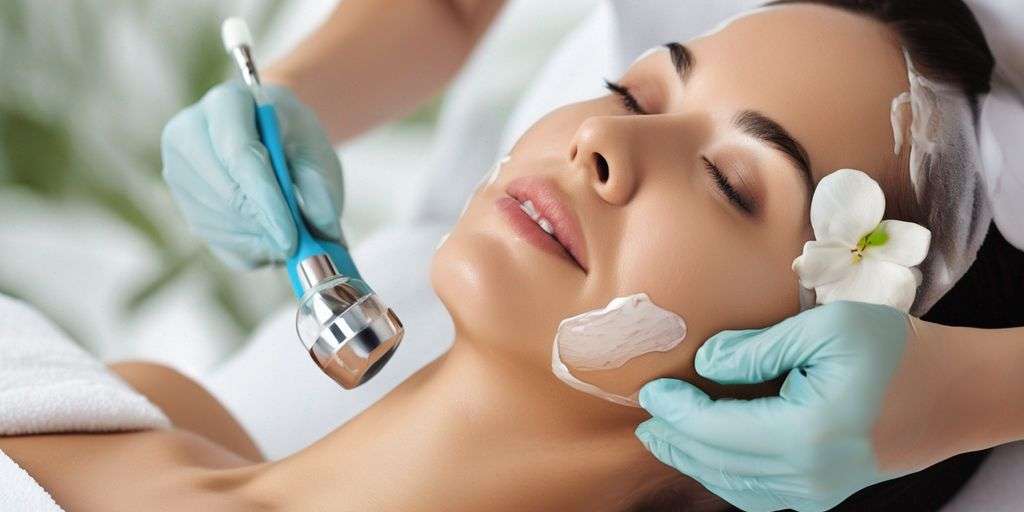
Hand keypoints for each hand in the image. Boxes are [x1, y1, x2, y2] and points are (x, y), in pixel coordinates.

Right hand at [161, 81, 345, 267]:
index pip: (239, 154)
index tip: (292, 236)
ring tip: (287, 239)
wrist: (272, 137)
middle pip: (224, 191)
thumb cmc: (296, 141)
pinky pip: (211, 236)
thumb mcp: (318, 155)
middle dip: (263, 225)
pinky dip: (245, 247)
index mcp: (226, 102)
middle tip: (294, 247)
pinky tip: (268, 238)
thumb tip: (320, 226)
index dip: (266, 200)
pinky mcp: (178, 197)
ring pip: (216, 218)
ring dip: (256, 239)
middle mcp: (188, 130)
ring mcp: (177, 166)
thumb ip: (321, 188)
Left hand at [635, 301, 973, 511]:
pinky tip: (709, 454)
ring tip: (665, 436)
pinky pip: (759, 493)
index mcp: (806, 434)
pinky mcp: (824, 493)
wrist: (956, 393)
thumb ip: (759, 348)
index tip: (651, 389)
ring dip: (695, 460)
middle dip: (675, 440)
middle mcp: (808, 475)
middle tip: (646, 416)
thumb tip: (707, 365)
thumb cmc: (898, 351)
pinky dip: (725, 474)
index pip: (716, 429)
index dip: (676, 412)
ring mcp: (818, 492)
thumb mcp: (828, 327)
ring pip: (735, 484)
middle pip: (718, 462)